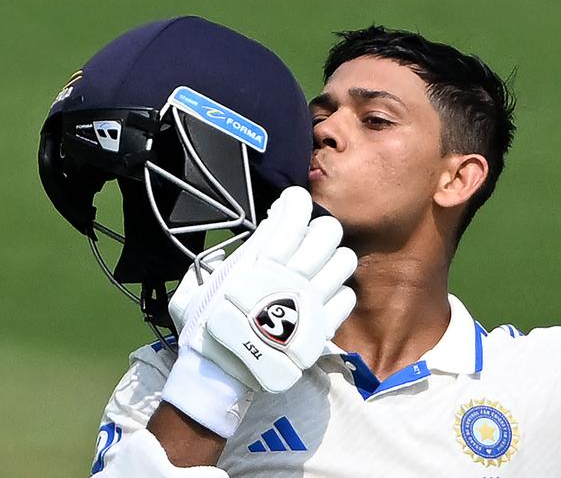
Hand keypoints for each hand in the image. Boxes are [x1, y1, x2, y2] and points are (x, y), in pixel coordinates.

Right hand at [162, 186, 356, 436]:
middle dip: (319, 228)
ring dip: (333, 258)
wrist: (222, 376)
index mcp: (260, 260)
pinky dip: (339, 293)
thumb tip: (232, 255)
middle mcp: (291, 275)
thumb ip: (217, 266)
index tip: (289, 205)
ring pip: (344, 260)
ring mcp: (311, 300)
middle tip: (306, 239)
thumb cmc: (206, 331)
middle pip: (328, 232)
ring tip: (319, 267)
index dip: (296, 202)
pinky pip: (347, 296)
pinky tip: (323, 296)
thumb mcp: (196, 289)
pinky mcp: (322, 326)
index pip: (293, 214)